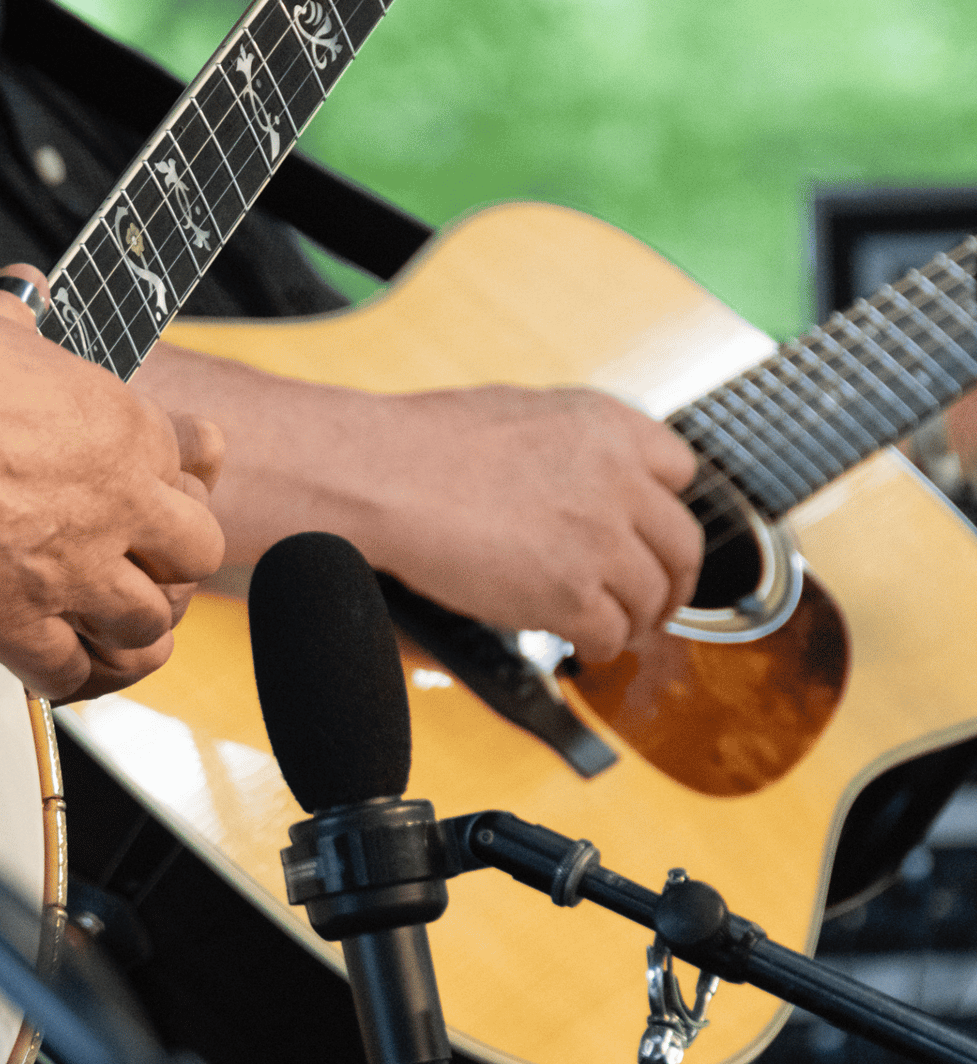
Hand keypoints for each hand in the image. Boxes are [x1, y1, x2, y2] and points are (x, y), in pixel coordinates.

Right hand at [0, 266, 224, 700]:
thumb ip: (23, 322)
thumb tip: (24, 298)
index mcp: (122, 426)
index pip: (194, 471)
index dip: (171, 491)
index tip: (149, 500)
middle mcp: (115, 503)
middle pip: (196, 555)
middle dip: (170, 564)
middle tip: (134, 566)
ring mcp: (70, 569)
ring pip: (146, 627)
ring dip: (129, 631)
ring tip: (105, 628)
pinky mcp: (14, 622)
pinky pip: (70, 676)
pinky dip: (68, 679)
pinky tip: (53, 667)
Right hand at [208, 381, 696, 663]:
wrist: (382, 476)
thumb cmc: (423, 444)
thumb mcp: (522, 414)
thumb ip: (573, 445)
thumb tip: (580, 480)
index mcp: (609, 426)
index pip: (680, 471)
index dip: (664, 509)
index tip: (651, 533)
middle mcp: (619, 480)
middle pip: (681, 544)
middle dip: (673, 580)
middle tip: (656, 599)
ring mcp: (599, 539)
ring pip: (651, 597)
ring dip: (638, 621)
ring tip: (618, 632)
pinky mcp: (570, 592)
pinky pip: (609, 634)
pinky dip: (600, 648)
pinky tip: (583, 649)